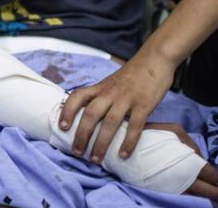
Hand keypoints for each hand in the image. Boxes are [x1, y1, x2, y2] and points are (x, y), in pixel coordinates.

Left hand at [59, 55, 174, 162]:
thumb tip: (84, 115)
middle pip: (91, 114)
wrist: (155, 59)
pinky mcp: (144, 104)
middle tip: (76, 152)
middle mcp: (110, 92)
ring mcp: (127, 98)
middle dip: (81, 135)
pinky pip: (135, 126)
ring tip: (95, 159)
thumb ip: (99, 96)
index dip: (67, 111)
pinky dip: (128, 142)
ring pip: (110, 123)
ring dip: (101, 143)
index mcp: (100, 87)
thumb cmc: (130, 75)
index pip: (78, 96)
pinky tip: (123, 155)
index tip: (62, 127)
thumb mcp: (109, 82)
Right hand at [146, 123, 217, 200]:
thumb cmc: (150, 136)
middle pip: (211, 191)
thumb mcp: (174, 130)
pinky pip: (184, 201)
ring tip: (207, 195)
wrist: (124, 149)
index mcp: (191, 163)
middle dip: (217, 191)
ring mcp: (175, 189)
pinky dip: (190, 199)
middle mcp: (186, 179)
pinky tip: (190, 195)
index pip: (212, 174)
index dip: (215, 176)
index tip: (214, 176)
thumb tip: (199, 157)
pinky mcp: (165, 194)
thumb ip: (190, 143)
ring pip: (199, 199)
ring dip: (206, 198)